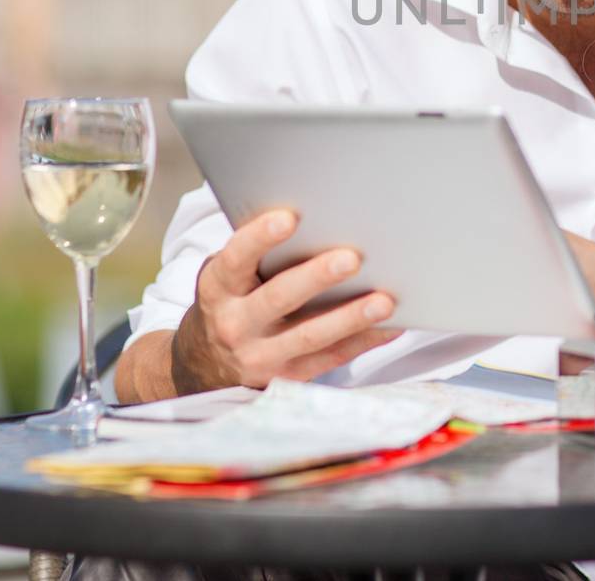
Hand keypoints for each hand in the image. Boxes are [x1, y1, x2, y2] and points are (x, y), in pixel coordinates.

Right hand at [171, 210, 399, 392]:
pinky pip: (331, 359)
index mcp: (217, 288)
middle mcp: (235, 324)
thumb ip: (257, 254)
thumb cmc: (232, 299)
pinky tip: (390, 326)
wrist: (205, 363)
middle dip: (317, 277)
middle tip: (352, 258)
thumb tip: (316, 220)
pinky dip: (363, 341)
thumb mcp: (227, 275)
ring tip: (384, 300)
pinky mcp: (287, 377)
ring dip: (351, 318)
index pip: (235, 259)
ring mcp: (260, 355)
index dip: (259, 238)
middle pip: (279, 298)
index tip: (289, 217)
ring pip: (310, 336)